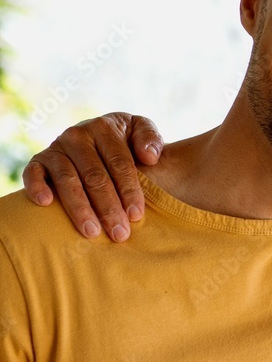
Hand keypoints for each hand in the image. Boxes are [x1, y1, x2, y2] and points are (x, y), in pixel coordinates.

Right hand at [22, 113, 163, 240]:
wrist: (98, 138)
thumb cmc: (126, 141)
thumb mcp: (140, 130)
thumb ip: (150, 138)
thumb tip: (149, 157)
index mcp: (105, 128)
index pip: (119, 162)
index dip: (128, 190)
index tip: (136, 215)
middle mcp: (77, 136)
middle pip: (95, 176)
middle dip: (108, 207)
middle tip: (119, 233)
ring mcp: (56, 148)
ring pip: (67, 179)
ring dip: (79, 207)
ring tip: (91, 232)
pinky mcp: (38, 160)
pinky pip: (32, 173)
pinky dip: (36, 186)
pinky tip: (46, 203)